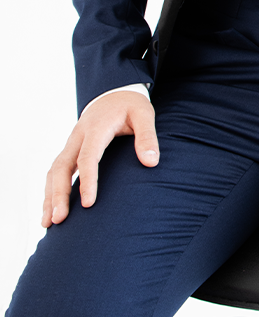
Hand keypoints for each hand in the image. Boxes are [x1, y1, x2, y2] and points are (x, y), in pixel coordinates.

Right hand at [42, 91, 158, 227]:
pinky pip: (55, 171)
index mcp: (96, 128)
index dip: (87, 180)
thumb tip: (151, 162)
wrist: (114, 93)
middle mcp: (78, 136)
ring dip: (49, 196)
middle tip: (59, 220)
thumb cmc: (131, 106)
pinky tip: (50, 210)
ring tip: (48, 223)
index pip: (88, 156)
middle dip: (57, 194)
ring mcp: (71, 143)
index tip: (88, 204)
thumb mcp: (144, 114)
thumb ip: (148, 136)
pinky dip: (50, 191)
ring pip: (54, 171)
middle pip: (61, 166)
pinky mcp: (70, 150)